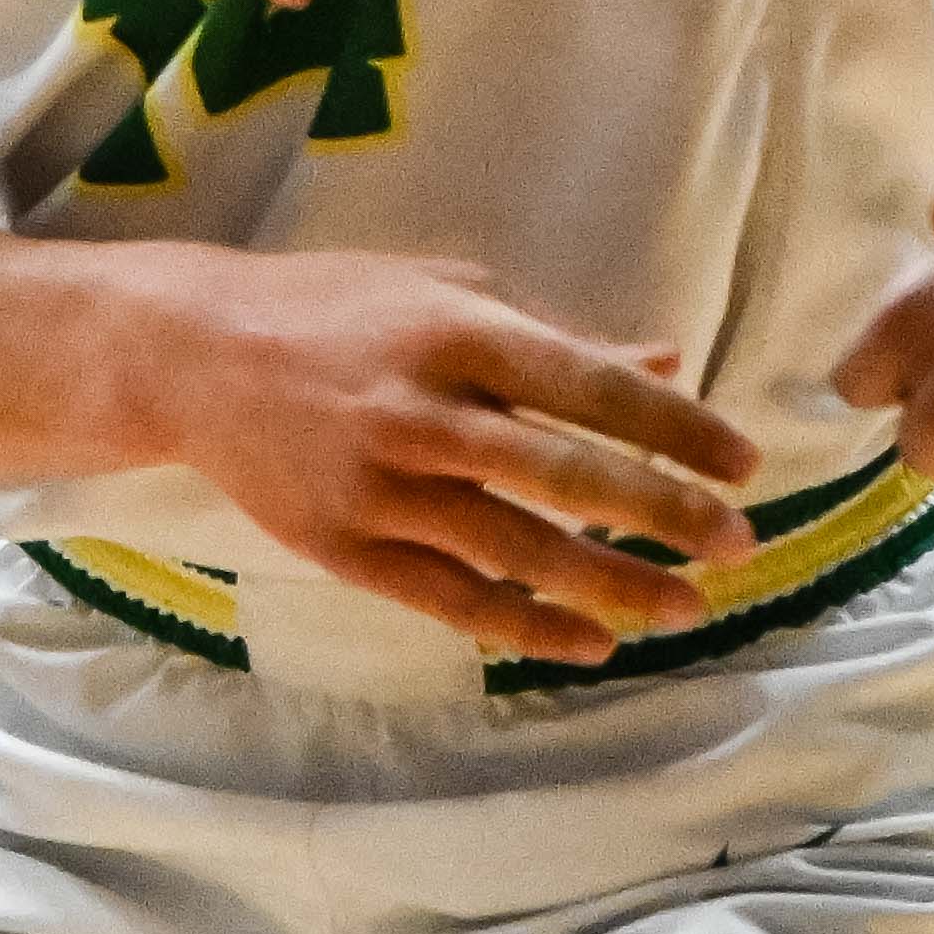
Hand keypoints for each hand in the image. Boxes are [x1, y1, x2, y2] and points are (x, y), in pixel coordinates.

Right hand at [150, 250, 760, 662]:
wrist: (188, 359)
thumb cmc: (330, 310)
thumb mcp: (446, 290)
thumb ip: (553, 335)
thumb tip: (664, 358)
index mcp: (459, 335)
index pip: (592, 387)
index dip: (676, 429)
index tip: (744, 464)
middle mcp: (422, 414)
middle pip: (564, 475)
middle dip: (662, 515)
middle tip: (737, 545)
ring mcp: (377, 487)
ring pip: (513, 549)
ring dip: (608, 584)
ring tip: (682, 609)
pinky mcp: (340, 545)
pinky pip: (445, 597)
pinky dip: (520, 626)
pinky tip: (584, 643)